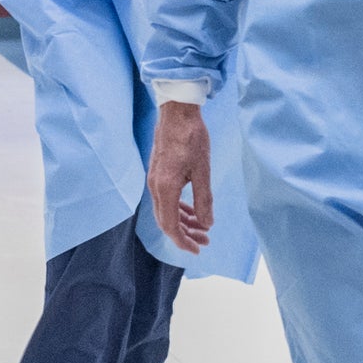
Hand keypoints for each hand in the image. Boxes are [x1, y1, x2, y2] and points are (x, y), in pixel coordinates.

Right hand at [148, 100, 213, 252]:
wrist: (177, 112)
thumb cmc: (192, 137)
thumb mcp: (203, 170)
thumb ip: (204, 200)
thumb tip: (207, 223)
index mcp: (165, 187)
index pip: (170, 225)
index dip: (183, 241)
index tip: (197, 249)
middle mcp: (155, 186)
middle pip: (166, 221)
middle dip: (185, 235)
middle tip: (204, 241)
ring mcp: (154, 180)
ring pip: (166, 211)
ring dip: (183, 222)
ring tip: (202, 228)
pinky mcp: (158, 173)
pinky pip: (166, 199)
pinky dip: (179, 208)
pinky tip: (192, 210)